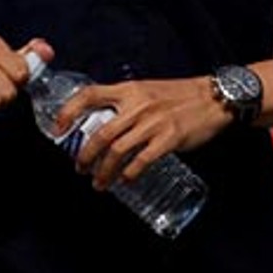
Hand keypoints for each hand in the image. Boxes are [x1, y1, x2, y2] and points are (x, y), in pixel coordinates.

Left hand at [57, 75, 227, 191]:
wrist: (214, 98)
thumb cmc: (178, 95)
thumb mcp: (145, 91)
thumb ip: (124, 104)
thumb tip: (101, 123)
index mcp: (128, 90)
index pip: (88, 95)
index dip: (68, 111)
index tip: (57, 128)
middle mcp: (137, 105)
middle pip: (100, 133)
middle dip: (85, 155)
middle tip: (79, 168)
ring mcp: (153, 122)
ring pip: (117, 151)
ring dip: (104, 171)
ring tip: (99, 182)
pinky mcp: (169, 138)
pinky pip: (142, 160)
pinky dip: (129, 173)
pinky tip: (124, 180)